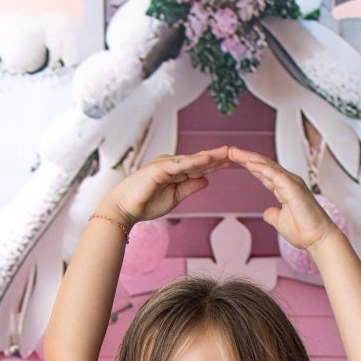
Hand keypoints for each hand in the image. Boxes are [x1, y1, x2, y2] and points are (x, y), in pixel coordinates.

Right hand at [100, 148, 231, 226]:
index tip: (232, 161)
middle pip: (199, 160)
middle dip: (217, 157)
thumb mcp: (175, 197)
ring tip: (226, 152)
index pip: (199, 167)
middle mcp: (172, 165)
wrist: (125, 209)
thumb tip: (207, 180)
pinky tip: (208, 159)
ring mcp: (166, 165)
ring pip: (192, 160)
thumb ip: (190, 188)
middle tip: (235, 151)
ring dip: (209, 156)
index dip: (216, 164)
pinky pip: (180, 165)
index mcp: (176, 172)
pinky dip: (194, 161)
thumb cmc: (146, 203)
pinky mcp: (159, 169)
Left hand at [224, 147, 335, 250]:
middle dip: (246, 157)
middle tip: (230, 150)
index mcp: (284, 188)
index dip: (249, 165)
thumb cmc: (304, 231)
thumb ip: (273, 215)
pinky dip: (261, 168)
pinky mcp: (293, 187)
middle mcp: (288, 182)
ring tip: (235, 153)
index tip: (234, 160)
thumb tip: (267, 213)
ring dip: (250, 158)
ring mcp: (291, 183)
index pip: (263, 173)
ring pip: (267, 165)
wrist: (318, 238)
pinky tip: (249, 163)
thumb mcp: (281, 222)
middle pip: (263, 165)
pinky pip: (275, 174)